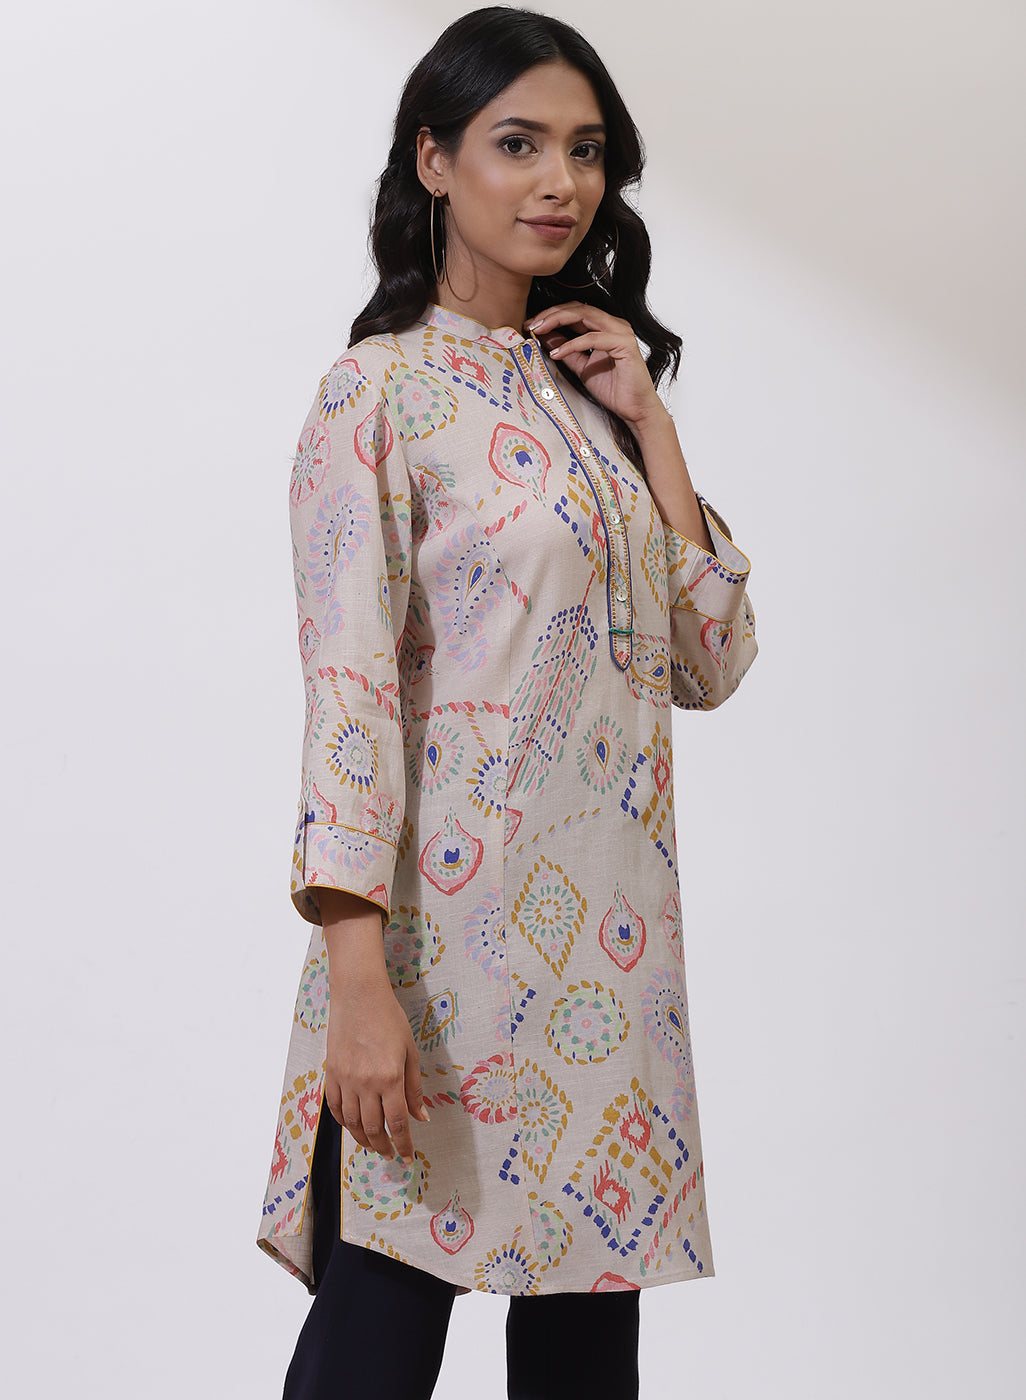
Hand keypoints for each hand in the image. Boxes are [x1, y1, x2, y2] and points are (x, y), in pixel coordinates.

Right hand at [322, 966, 428, 1168]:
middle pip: (373, 1128)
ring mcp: (346, 1080)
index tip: (407, 1157)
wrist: (359, 996)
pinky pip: (335, 1107)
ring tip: (373, 1145)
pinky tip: (352, 1126)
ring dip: (363, 1139)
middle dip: (384, 1146)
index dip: (403, 1144)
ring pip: (352, 1123)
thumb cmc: (389, 1019)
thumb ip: (414, 1088)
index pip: (398, 1122)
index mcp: (390, 1078)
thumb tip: (422, 1117)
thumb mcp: (410, 1052)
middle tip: (390, 1154)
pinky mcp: (332, 1074)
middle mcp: (366, 1083)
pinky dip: (344, 1122)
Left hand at [525, 301, 667, 431]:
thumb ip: (567, 351)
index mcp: (605, 328)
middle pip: (578, 308)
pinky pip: (593, 338)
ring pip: (585, 315)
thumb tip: (545, 336)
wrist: (635, 409)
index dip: (551, 314)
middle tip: (531, 324)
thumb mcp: (582, 367)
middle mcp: (615, 325)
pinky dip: (572, 344)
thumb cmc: (614, 390)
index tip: (530, 324)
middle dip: (551, 314)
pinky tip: (557, 352)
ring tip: (538, 330)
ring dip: (558, 321)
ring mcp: (621, 332)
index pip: (575, 311)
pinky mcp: (625, 344)